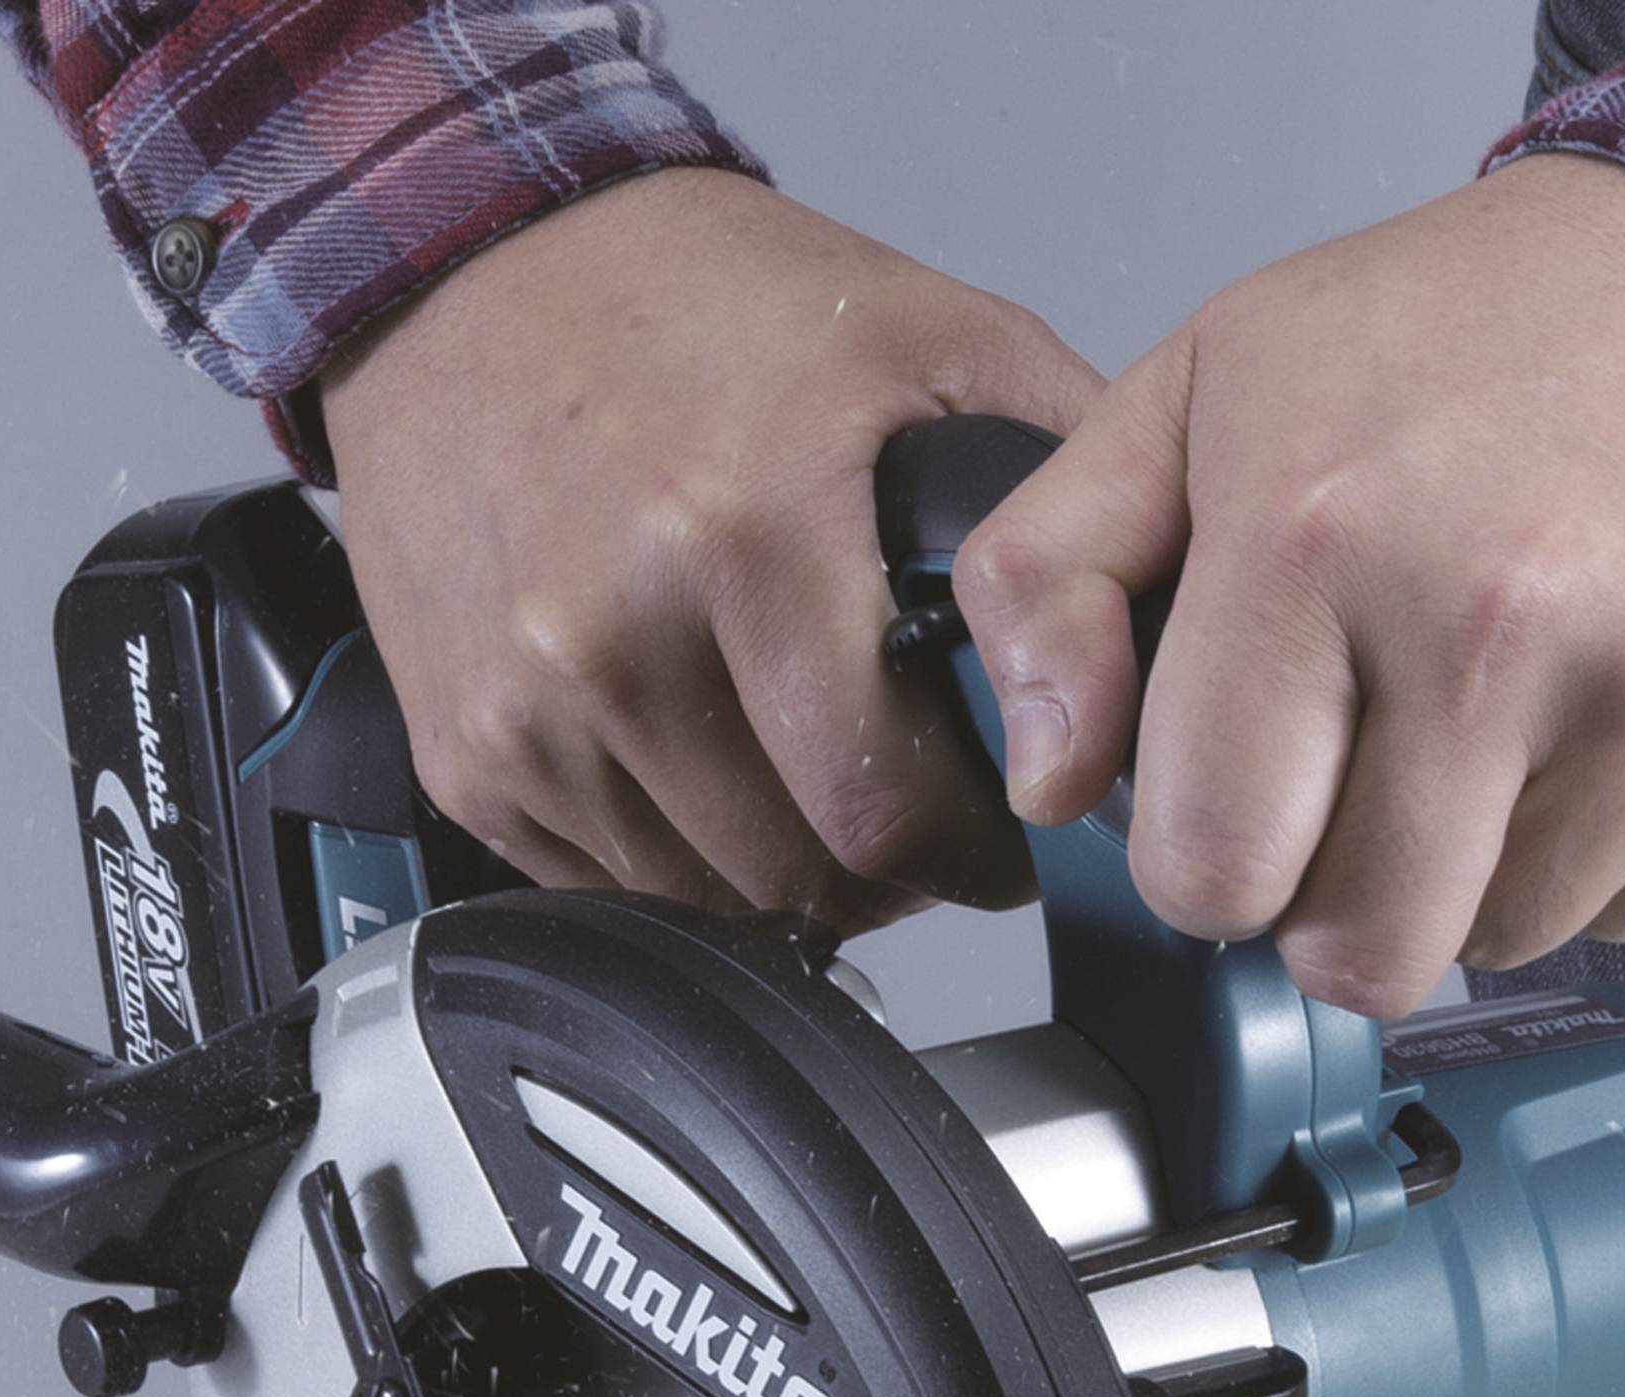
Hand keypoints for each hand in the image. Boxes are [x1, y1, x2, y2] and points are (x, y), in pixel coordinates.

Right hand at [319, 170, 1102, 924]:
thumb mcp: (932, 337)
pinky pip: (603, 884)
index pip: (883, 812)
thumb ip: (1062, 486)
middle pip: (798, 878)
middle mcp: (612, 631)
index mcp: (746, 532)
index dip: (966, 852)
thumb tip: (1160, 632)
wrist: (471, 268)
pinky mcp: (464, 754)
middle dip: (884, 870)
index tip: (993, 838)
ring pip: (704, 900)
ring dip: (779, 870)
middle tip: (911, 811)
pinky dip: (674, 854)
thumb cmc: (697, 304)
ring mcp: (524, 708)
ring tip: (806, 777)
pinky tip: (702, 762)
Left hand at [954, 153, 1624, 1012]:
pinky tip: (1590, 724)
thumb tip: (1046, 784)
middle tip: (1360, 780)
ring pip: (1497, 948)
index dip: (1207, 866)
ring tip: (1486, 724)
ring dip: (1468, 879)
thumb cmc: (1454, 337)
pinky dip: (1597, 857)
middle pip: (1359, 958)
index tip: (1238, 799)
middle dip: (1332, 901)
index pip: (1211, 878)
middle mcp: (1497, 625)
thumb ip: (1049, 581)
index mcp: (1316, 539)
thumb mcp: (1193, 394)